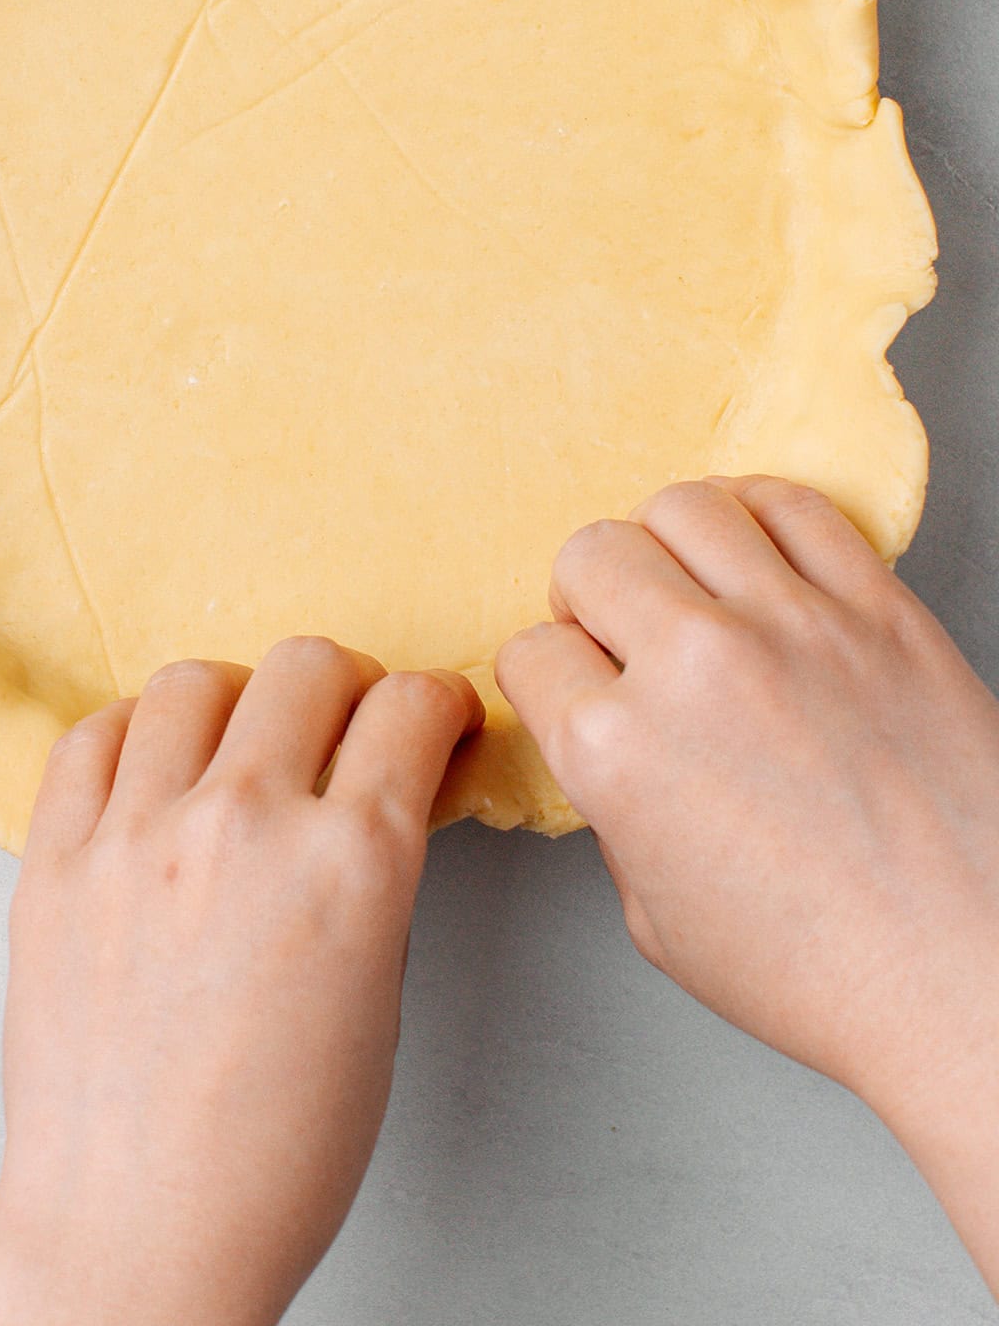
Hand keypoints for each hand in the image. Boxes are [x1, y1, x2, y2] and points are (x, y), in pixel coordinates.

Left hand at [0, 639, 481, 1325]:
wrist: (140, 1236)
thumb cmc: (274, 1159)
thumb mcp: (379, 999)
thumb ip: (377, 873)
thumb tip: (379, 795)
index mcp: (352, 865)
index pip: (411, 709)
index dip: (436, 706)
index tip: (428, 722)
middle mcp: (245, 826)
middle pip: (310, 667)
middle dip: (347, 690)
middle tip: (343, 733)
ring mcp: (138, 837)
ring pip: (196, 681)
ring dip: (237, 703)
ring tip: (240, 751)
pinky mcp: (54, 862)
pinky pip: (93, 736)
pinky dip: (134, 737)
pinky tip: (153, 773)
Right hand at [496, 476, 998, 1292]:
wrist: (973, 978)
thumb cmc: (833, 977)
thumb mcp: (658, 921)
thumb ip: (616, 812)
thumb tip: (616, 750)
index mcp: (618, 753)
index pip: (529, 654)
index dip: (547, 679)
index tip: (572, 688)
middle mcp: (694, 668)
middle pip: (591, 555)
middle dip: (589, 598)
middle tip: (621, 634)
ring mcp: (791, 625)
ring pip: (682, 506)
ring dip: (668, 547)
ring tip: (690, 589)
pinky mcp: (878, 608)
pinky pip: (794, 504)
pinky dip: (760, 517)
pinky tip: (761, 559)